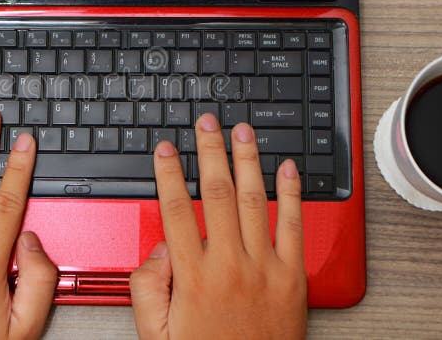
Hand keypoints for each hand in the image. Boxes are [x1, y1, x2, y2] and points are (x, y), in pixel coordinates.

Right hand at [130, 115, 306, 338]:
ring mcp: (264, 268)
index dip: (168, 174)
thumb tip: (159, 249)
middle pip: (217, 193)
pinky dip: (292, 193)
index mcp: (193, 276)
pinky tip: (287, 168)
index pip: (176, 209)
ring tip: (242, 132)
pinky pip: (294, 226)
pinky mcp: (293, 277)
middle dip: (209, 151)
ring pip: (255, 200)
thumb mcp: (156, 333)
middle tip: (207, 123)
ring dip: (247, 160)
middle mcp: (229, 265)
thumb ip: (147, 287)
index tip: (166, 149)